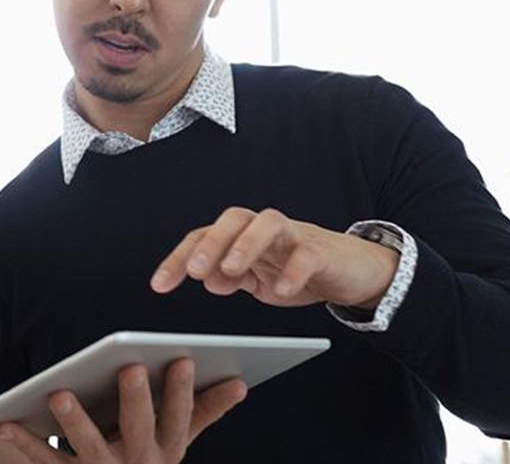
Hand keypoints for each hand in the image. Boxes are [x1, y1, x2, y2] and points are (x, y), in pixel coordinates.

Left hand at [0, 359, 245, 463]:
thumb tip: (240, 383)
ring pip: (88, 448)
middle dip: (137, 400)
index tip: (184, 358)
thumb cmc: (147, 461)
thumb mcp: (176, 442)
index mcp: (166, 451)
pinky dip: (24, 442)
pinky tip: (5, 420)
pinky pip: (47, 462)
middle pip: (138, 431)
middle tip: (131, 367)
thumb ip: (203, 412)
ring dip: (74, 421)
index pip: (180, 419)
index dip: (182, 391)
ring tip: (58, 393)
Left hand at [150, 207, 399, 308]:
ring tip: (231, 271)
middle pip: (232, 219)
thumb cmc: (296, 269)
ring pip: (267, 223)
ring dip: (245, 244)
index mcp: (241, 237)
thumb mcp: (257, 280)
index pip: (203, 238)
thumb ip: (231, 278)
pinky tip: (281, 290)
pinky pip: (306, 253)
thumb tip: (207, 280)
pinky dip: (293, 271)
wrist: (351, 270)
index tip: (159, 286)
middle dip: (210, 243)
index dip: (178, 259)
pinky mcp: (322, 250)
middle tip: (194, 271)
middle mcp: (263, 229)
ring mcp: (293, 236)